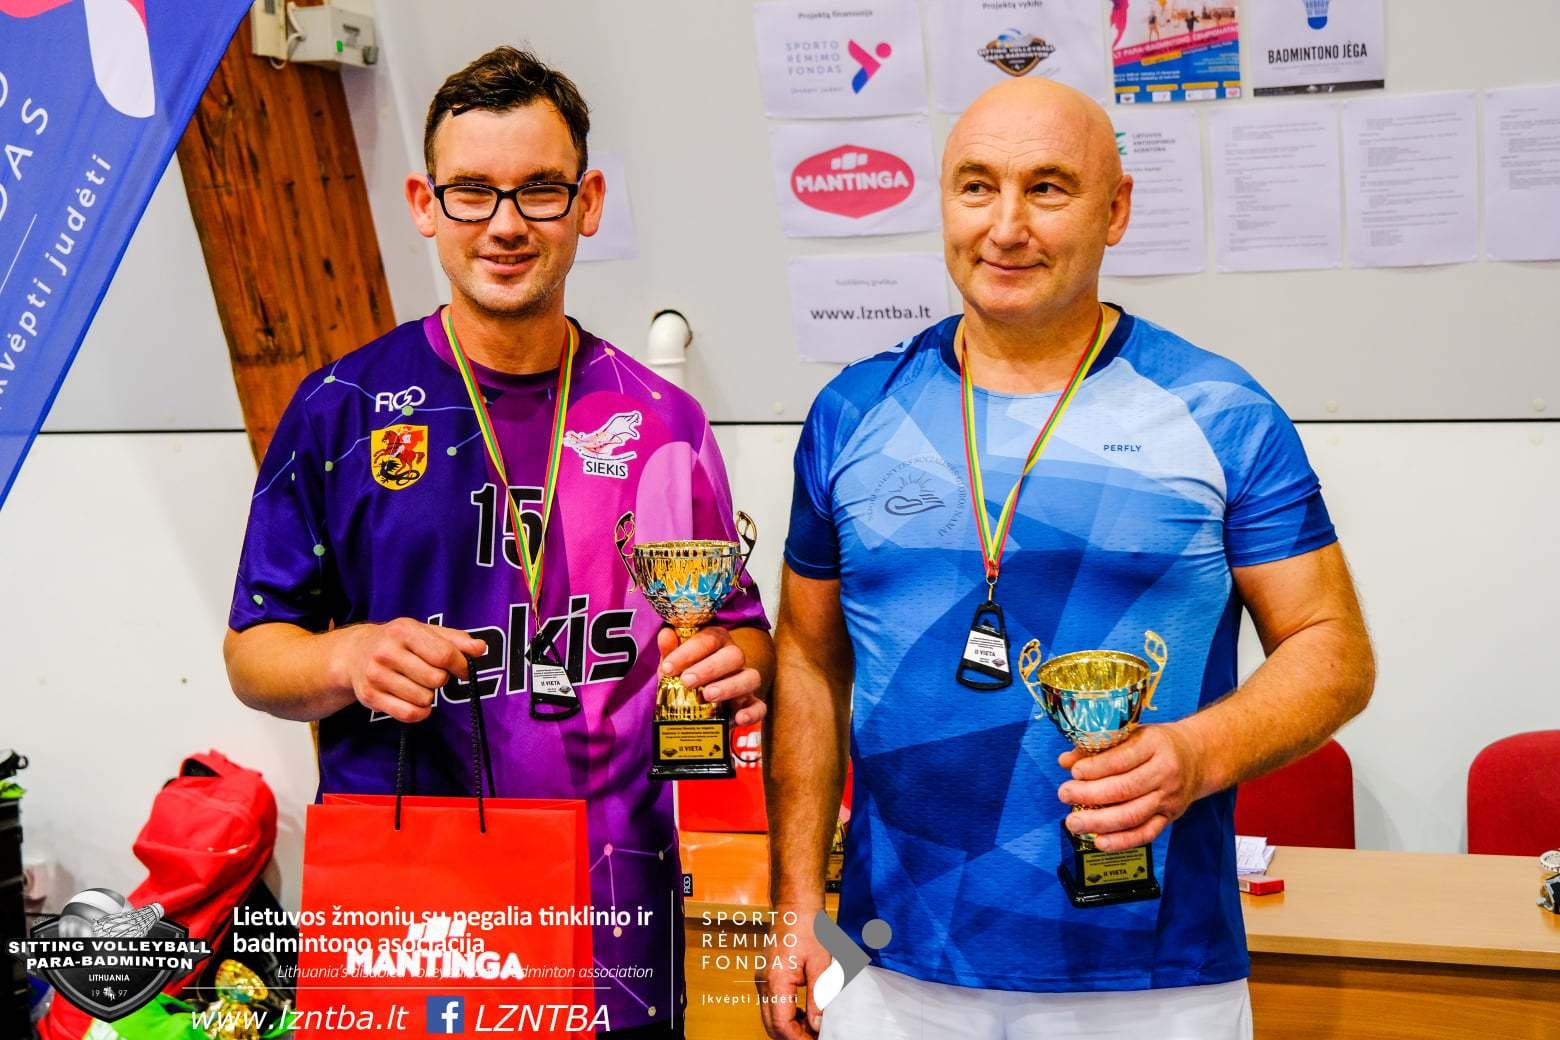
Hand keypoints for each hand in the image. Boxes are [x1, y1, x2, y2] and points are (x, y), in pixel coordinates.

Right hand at [339, 619, 486, 722]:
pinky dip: (421, 712)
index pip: (444, 654)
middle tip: (430, 674)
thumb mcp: (425, 632)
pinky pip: (409, 714)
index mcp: (404, 631)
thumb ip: (455, 640)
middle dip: (441, 679)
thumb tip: (480, 648)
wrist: (354, 653)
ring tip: (417, 684)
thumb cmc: (398, 642)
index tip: (463, 670)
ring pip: (425, 698)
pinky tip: (417, 702)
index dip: (461, 665)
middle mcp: (386, 652)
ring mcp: (376, 675)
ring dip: (429, 695)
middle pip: (436, 679)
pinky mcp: (370, 697)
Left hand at [657, 626, 765, 725]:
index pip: (709, 639)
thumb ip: (669, 651)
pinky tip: (739, 719)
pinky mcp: (750, 705)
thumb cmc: (685, 678)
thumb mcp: (673, 666)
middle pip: (734, 655)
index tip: (668, 667)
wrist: (692, 708)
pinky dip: (752, 713)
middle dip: (710, 668)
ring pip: (751, 677)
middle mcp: (734, 659)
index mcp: (717, 642)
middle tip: (686, 681)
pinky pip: (759, 707)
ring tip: (707, 696)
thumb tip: (665, 634)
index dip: (688, 651)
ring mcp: (745, 682)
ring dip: (730, 686)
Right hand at [758, 907, 831, 1038]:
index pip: (782, 1024)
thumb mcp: (821, 965)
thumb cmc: (808, 929)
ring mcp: (762, 980)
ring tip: (813, 1027)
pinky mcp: (766, 977)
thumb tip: (817, 1025)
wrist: (795, 907)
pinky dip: (786, 1015)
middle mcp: (764, 983)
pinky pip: (771, 1005)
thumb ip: (818, 998)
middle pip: (771, 1026)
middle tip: (815, 1036)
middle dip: (792, 1036)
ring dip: (789, 1027)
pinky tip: (804, 1013)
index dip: (798, 1038)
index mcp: (776, 980)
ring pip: (769, 1017)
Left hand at [1056, 724, 1207, 851]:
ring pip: (1133, 814)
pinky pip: (1145, 834)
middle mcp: (1164, 772)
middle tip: (1064, 795)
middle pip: (1125, 789)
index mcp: (1154, 745)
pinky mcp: (1169, 818)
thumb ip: (1099, 746)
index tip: (1074, 773)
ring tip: (1073, 822)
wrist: (1196, 757)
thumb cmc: (1156, 744)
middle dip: (1090, 795)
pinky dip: (1121, 841)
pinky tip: (1099, 842)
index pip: (1122, 759)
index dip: (1096, 768)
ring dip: (1100, 822)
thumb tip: (1065, 761)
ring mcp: (1168, 798)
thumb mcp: (1132, 734)